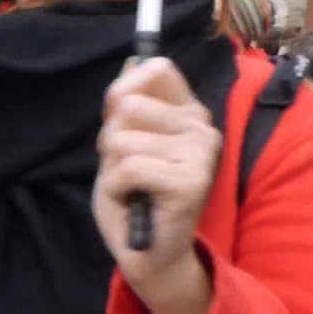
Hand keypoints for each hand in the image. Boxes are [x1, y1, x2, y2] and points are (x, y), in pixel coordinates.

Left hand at [93, 57, 219, 308]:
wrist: (145, 250)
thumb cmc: (132, 194)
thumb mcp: (120, 141)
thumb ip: (125, 106)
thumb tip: (130, 63)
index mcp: (187, 112)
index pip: (156, 68)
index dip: (122, 88)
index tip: (117, 115)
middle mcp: (202, 127)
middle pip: (128, 105)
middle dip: (110, 139)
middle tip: (128, 166)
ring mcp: (201, 153)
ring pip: (124, 140)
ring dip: (113, 167)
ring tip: (133, 185)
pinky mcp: (191, 182)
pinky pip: (128, 168)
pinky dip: (116, 187)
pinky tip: (134, 200)